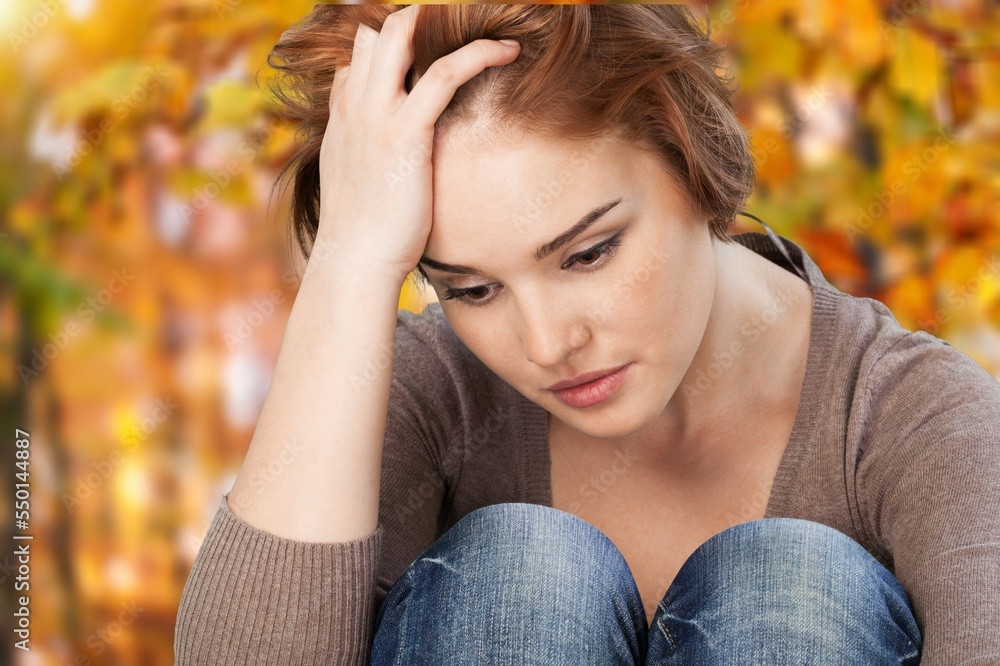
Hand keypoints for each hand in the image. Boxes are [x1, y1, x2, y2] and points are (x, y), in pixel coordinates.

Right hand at [312, 4, 520, 282]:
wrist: (354, 264)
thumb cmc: (364, 234)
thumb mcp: (355, 184)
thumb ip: (365, 153)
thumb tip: (388, 153)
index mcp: (341, 116)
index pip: (358, 54)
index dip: (393, 44)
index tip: (433, 47)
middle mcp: (353, 106)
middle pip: (376, 30)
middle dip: (415, 18)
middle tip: (459, 25)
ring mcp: (375, 116)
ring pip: (401, 33)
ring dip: (444, 18)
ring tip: (489, 27)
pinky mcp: (405, 134)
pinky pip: (443, 73)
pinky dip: (479, 52)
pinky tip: (507, 51)